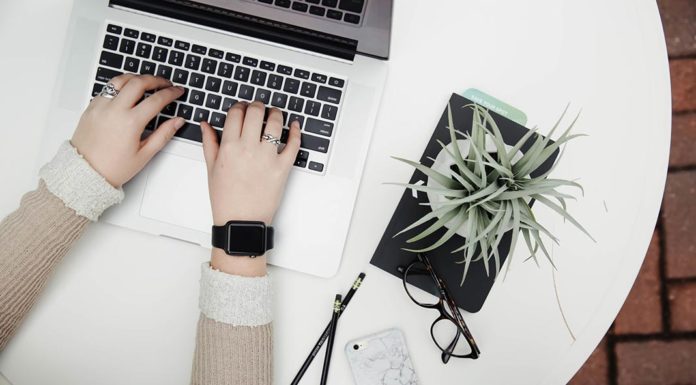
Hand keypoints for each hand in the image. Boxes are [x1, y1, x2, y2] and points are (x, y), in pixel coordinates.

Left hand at [71, 74, 185, 186]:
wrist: (85, 173)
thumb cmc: (112, 168)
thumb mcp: (144, 154)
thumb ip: (164, 134)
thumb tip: (177, 122)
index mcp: (130, 122)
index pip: (156, 99)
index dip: (171, 93)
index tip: (177, 91)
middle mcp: (114, 110)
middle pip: (139, 82)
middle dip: (156, 80)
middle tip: (165, 83)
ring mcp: (100, 106)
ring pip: (120, 80)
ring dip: (136, 78)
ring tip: (146, 82)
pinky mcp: (91, 107)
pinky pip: (107, 89)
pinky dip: (120, 86)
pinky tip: (127, 92)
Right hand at [201, 101, 300, 225]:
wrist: (241, 221)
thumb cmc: (226, 199)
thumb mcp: (211, 169)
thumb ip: (209, 142)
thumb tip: (206, 124)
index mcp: (229, 147)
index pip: (236, 113)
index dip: (240, 106)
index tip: (242, 108)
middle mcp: (248, 149)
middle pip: (256, 112)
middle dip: (257, 105)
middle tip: (258, 107)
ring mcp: (267, 157)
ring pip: (276, 123)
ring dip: (276, 113)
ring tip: (275, 114)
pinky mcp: (283, 167)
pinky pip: (293, 144)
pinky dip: (296, 132)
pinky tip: (295, 126)